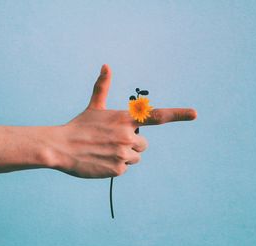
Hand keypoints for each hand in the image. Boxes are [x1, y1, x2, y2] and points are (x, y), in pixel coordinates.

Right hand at [53, 64, 196, 178]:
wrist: (60, 147)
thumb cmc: (79, 126)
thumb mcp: (93, 106)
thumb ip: (102, 86)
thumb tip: (106, 65)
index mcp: (124, 118)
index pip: (156, 116)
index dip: (178, 114)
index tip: (195, 114)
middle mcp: (127, 136)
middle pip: (143, 144)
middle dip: (131, 144)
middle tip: (110, 142)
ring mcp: (123, 154)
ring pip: (135, 158)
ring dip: (123, 156)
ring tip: (104, 151)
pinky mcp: (117, 170)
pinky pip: (124, 169)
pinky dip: (114, 167)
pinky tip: (100, 161)